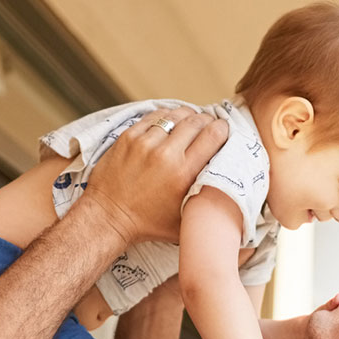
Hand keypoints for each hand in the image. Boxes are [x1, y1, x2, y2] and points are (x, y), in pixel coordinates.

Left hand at [81, 108, 228, 246]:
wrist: (109, 217)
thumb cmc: (149, 224)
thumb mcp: (186, 220)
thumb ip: (207, 201)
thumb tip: (229, 186)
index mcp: (184, 174)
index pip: (213, 135)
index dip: (223, 129)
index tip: (223, 132)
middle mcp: (166, 154)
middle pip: (197, 121)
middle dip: (208, 121)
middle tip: (209, 126)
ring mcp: (145, 142)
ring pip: (176, 115)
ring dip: (188, 117)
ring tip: (190, 123)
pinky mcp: (129, 136)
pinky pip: (155, 116)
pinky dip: (167, 117)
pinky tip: (170, 123)